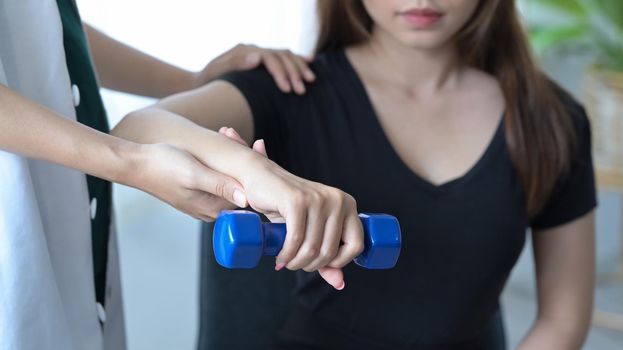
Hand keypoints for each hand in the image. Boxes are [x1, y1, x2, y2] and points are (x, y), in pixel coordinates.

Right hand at [124, 143, 247, 221]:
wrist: (135, 163)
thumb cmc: (162, 166)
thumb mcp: (194, 174)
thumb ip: (220, 186)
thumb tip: (246, 199)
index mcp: (213, 208)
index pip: (247, 192)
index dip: (253, 169)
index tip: (254, 145)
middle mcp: (210, 208)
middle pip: (239, 185)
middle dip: (243, 158)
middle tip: (235, 135)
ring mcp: (204, 200)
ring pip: (229, 177)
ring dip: (232, 154)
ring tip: (226, 132)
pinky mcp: (197, 190)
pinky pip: (218, 175)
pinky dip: (221, 158)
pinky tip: (219, 139)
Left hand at [193, 44, 315, 94]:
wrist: (202, 80)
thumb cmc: (208, 81)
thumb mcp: (216, 73)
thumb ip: (235, 64)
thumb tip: (257, 57)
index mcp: (244, 51)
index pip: (269, 58)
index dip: (280, 73)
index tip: (288, 89)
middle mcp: (253, 49)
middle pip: (280, 56)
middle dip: (293, 73)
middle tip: (301, 90)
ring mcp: (258, 53)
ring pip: (285, 55)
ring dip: (299, 67)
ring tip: (310, 80)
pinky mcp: (262, 60)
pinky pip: (283, 56)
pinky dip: (297, 59)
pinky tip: (309, 62)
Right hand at [219, 127, 363, 289]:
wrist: (262, 178)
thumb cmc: (288, 207)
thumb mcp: (312, 231)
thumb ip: (328, 256)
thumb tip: (340, 283)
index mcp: (348, 205)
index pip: (357, 245)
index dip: (339, 262)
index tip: (320, 263)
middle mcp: (337, 200)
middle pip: (330, 251)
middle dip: (310, 266)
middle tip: (295, 264)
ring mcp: (317, 199)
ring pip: (312, 248)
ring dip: (296, 263)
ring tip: (287, 262)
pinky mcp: (297, 201)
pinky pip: (295, 240)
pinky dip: (286, 255)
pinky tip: (280, 258)